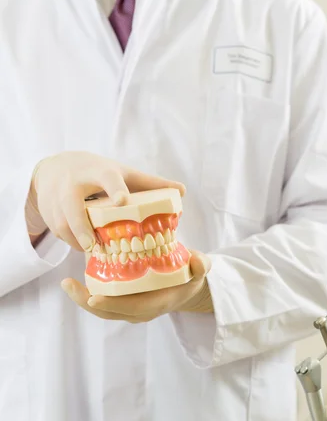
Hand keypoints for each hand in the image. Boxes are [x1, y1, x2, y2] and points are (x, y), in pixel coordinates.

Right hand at [29, 151, 184, 250]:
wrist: (54, 169)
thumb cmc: (98, 173)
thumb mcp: (123, 173)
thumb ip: (151, 183)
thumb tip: (182, 190)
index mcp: (100, 172)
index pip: (108, 178)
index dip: (115, 189)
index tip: (122, 200)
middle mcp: (75, 183)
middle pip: (73, 206)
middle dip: (81, 226)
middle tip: (93, 245)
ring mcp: (58, 198)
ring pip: (63, 224)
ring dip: (77, 240)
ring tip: (92, 251)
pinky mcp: (49, 213)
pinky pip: (59, 233)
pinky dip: (72, 243)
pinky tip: (83, 248)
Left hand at [61, 251, 212, 321]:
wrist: (187, 288)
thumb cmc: (191, 276)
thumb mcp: (200, 270)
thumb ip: (202, 265)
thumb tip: (198, 260)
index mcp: (157, 304)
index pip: (132, 308)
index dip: (113, 304)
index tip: (94, 298)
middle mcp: (140, 310)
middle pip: (109, 312)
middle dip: (86, 301)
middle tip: (68, 285)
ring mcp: (129, 308)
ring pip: (102, 309)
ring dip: (82, 298)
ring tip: (66, 283)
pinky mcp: (123, 301)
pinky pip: (103, 300)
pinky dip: (89, 292)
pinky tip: (76, 278)